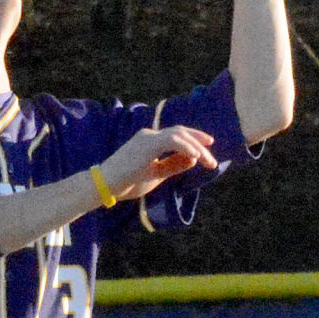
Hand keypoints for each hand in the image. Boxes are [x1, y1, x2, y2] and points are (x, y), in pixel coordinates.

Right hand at [97, 125, 217, 202]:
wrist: (106, 185)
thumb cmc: (126, 182)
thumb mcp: (156, 175)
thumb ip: (173, 166)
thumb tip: (193, 159)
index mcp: (149, 141)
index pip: (176, 136)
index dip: (193, 142)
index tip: (206, 153)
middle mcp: (149, 135)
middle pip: (180, 132)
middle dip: (199, 142)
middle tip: (212, 156)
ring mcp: (148, 137)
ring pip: (179, 135)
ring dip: (197, 147)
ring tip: (208, 160)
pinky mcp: (147, 144)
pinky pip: (172, 140)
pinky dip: (186, 147)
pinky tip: (196, 156)